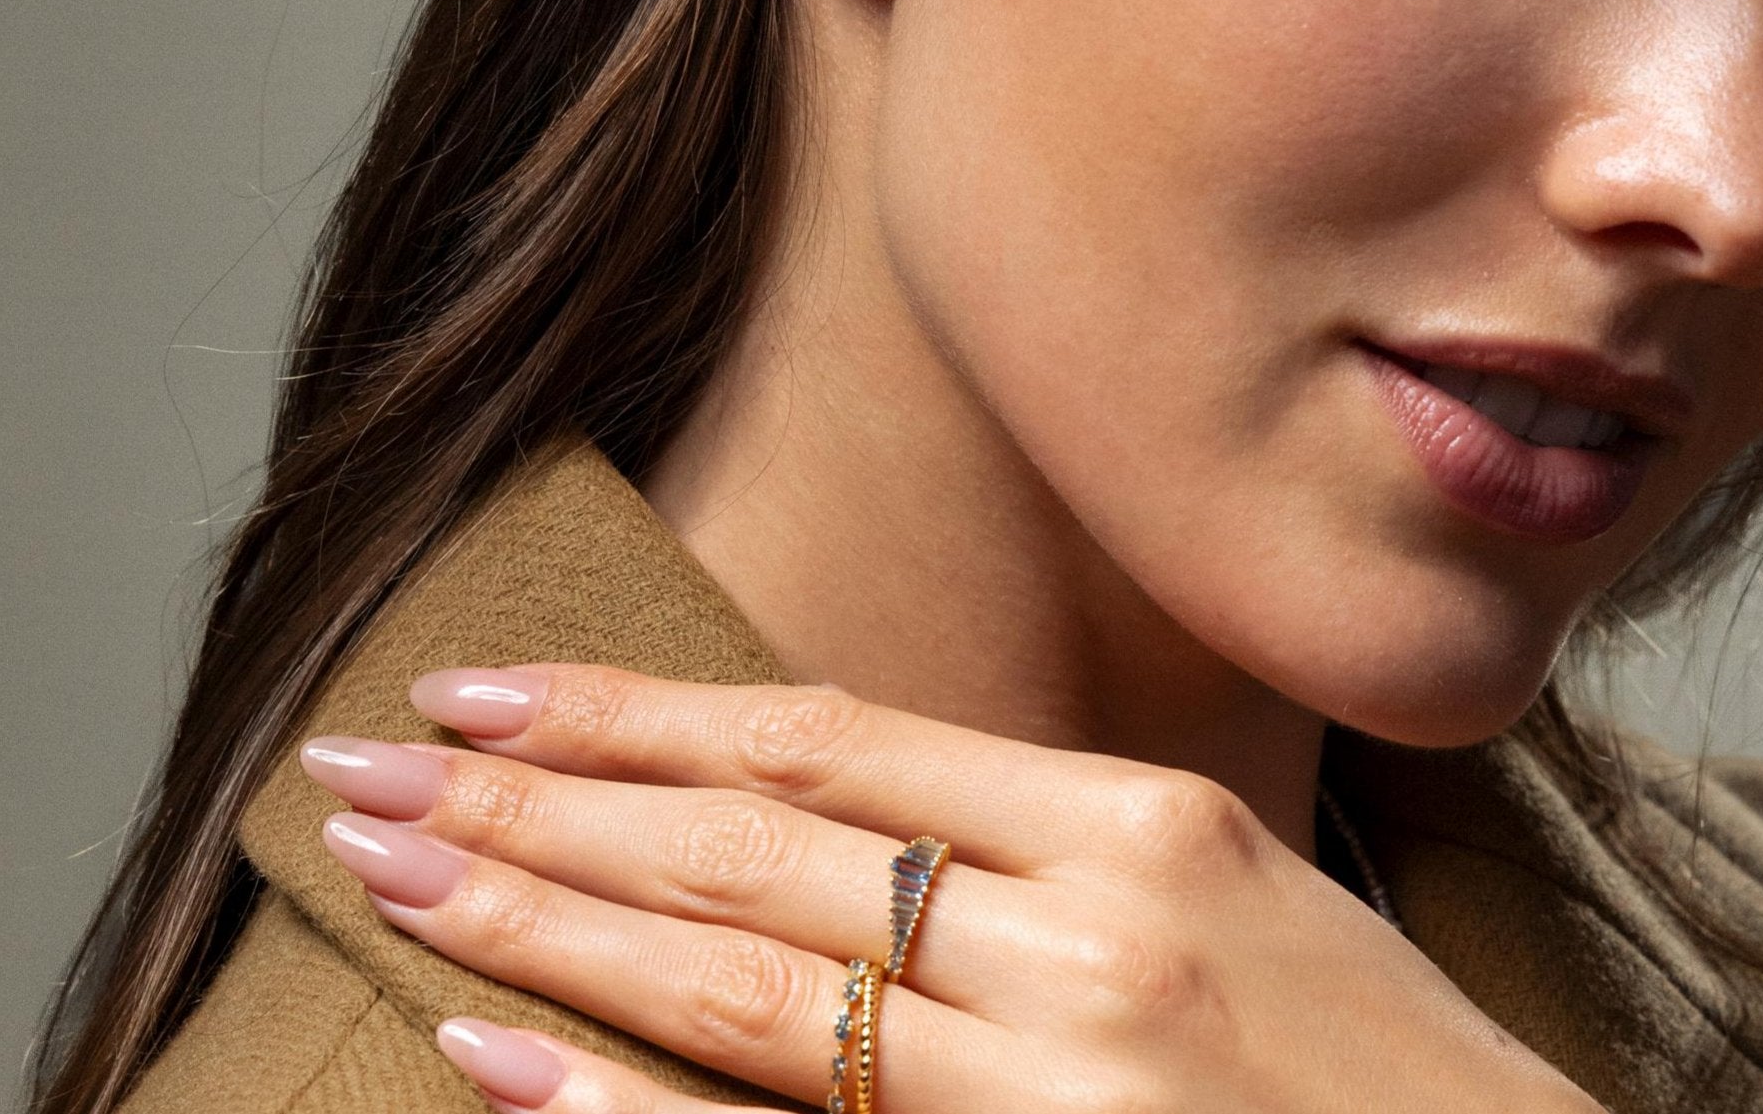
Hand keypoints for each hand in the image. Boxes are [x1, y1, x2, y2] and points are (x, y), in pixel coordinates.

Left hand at [304, 664, 1599, 1113]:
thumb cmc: (1398, 1100)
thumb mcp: (1245, 912)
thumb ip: (1055, 858)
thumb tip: (835, 822)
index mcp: (1147, 829)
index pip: (827, 736)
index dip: (638, 713)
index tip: (487, 690)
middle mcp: (1097, 935)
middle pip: (754, 843)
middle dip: (538, 797)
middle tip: (364, 767)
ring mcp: (1070, 1084)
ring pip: (749, 979)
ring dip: (543, 916)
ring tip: (389, 867)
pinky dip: (629, 1106)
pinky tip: (498, 1056)